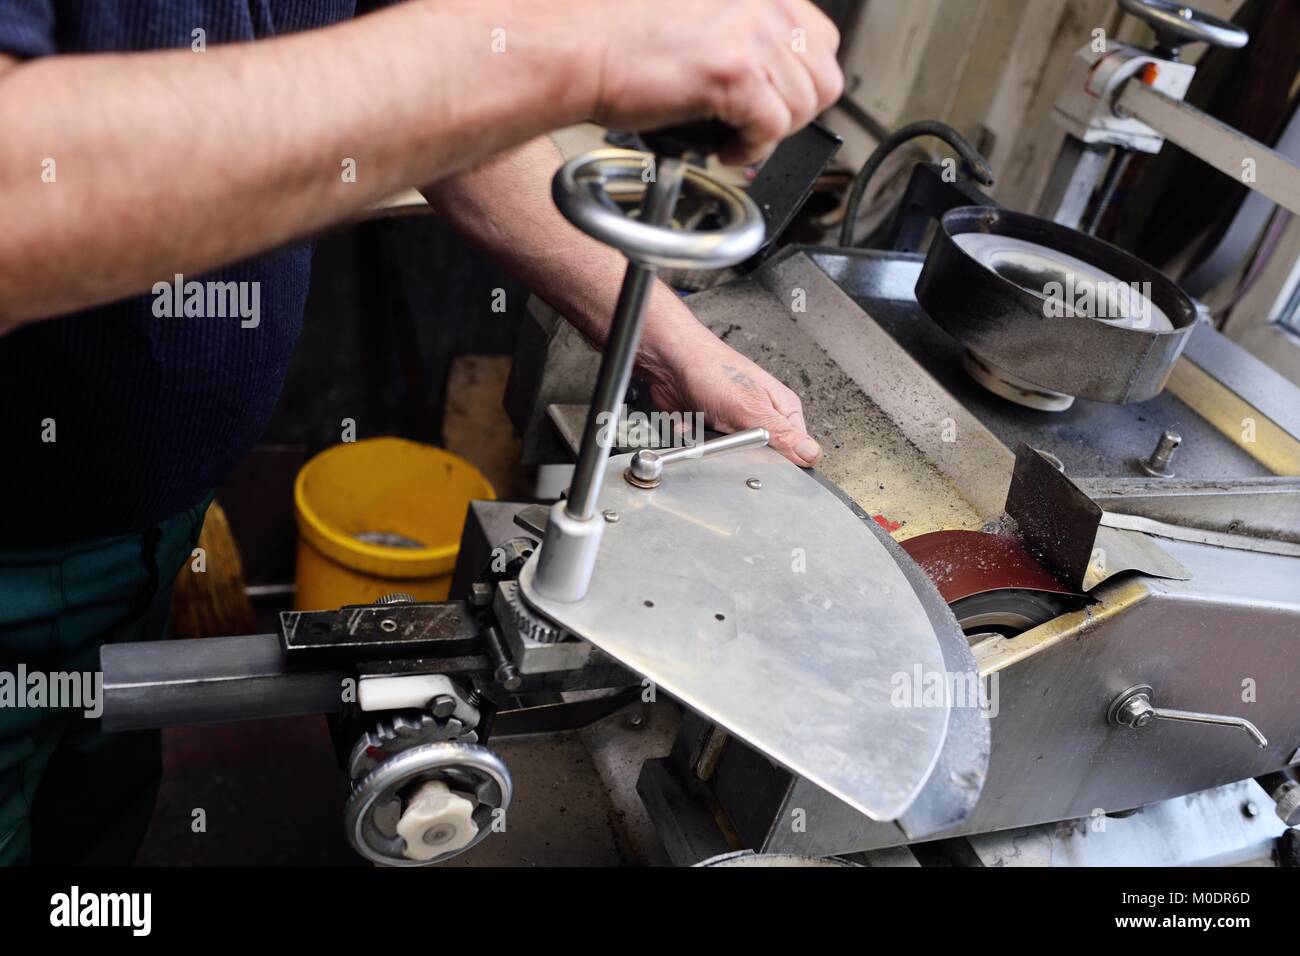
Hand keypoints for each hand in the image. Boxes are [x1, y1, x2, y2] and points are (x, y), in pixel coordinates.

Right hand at [574, 0, 842, 164]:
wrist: (578, 49)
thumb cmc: (621, 38)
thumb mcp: (702, 17)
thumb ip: (744, 31)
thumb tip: (776, 76)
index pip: (821, 39)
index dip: (798, 81)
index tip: (774, 100)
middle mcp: (762, 1)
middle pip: (824, 77)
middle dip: (792, 112)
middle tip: (755, 125)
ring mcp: (751, 34)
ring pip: (804, 106)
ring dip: (771, 133)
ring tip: (735, 135)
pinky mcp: (734, 73)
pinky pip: (773, 129)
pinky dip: (752, 150)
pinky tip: (727, 148)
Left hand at [640, 320, 821, 467]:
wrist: (670, 360)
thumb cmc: (712, 370)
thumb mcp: (753, 407)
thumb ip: (782, 435)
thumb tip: (812, 454)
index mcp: (782, 409)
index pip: (796, 450)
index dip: (780, 460)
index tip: (761, 456)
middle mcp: (761, 415)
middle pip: (760, 457)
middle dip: (737, 452)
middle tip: (727, 433)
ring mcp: (735, 422)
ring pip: (729, 456)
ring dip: (711, 446)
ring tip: (706, 425)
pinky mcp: (711, 428)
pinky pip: (705, 449)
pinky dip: (694, 441)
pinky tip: (692, 425)